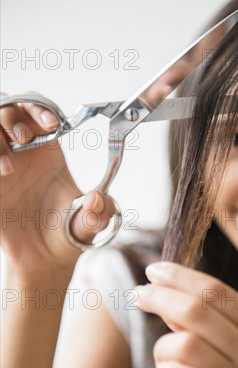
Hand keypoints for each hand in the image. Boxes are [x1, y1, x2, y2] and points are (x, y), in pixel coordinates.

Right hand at [0, 93, 114, 278]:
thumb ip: (98, 214)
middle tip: (23, 137)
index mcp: (49, 151)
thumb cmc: (67, 233)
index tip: (51, 125)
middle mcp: (22, 152)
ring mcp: (1, 164)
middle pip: (8, 108)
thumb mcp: (89, 225)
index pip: (40, 111)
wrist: (43, 260)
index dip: (41, 109)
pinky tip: (1, 174)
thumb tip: (97, 201)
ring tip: (7, 168)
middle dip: (13, 114)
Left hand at [135, 261, 237, 367]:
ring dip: (163, 346)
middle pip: (198, 311)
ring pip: (186, 345)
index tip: (154, 269)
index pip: (217, 291)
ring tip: (164, 356)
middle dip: (160, 296)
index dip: (180, 276)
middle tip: (138, 294)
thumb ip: (206, 322)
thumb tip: (165, 289)